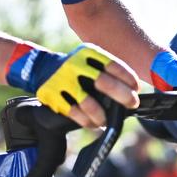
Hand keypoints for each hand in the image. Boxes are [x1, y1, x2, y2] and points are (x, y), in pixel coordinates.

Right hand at [5, 42, 139, 128]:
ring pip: (89, 103)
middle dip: (123, 96)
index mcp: (87, 53)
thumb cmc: (75, 67)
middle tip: (131, 104)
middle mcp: (75, 64)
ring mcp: (63, 79)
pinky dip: (87, 121)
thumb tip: (130, 92)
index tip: (135, 89)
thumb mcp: (89, 59)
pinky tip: (93, 123)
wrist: (41, 67)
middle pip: (104, 83)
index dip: (128, 78)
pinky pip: (75, 113)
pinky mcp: (52, 94)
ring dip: (102, 115)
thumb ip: (106, 71)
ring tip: (106, 120)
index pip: (113, 65)